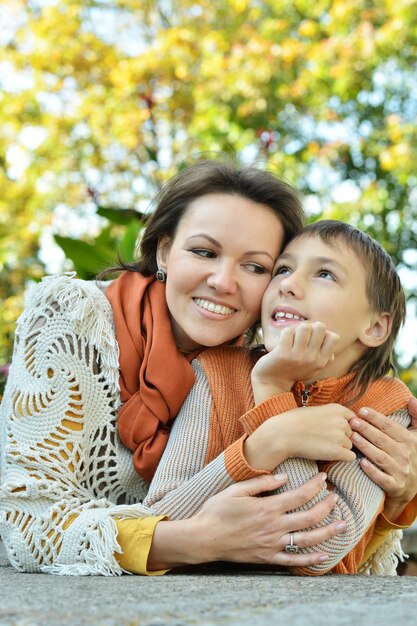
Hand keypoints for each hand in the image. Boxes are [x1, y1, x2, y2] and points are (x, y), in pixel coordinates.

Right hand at [189, 473, 345, 566]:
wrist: (203, 538)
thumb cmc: (217, 511)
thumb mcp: (236, 490)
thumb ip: (261, 483)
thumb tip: (283, 477)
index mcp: (267, 507)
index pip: (300, 495)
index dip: (315, 485)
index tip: (324, 477)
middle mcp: (274, 526)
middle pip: (309, 517)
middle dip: (327, 506)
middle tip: (336, 498)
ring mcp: (272, 544)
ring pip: (307, 539)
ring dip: (327, 532)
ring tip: (342, 525)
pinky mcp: (267, 557)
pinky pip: (293, 560)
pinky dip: (309, 559)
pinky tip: (323, 555)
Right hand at [244, 404, 355, 469]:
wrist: (283, 433)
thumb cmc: (294, 421)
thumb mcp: (316, 410)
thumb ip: (331, 415)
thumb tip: (341, 422)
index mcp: (337, 408)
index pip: (353, 419)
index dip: (345, 426)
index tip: (334, 430)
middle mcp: (342, 421)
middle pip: (352, 433)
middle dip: (343, 437)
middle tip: (325, 439)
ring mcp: (341, 436)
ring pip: (350, 446)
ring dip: (341, 448)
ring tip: (323, 447)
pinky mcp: (337, 451)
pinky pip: (350, 457)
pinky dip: (341, 458)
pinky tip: (328, 455)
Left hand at [251, 322, 339, 402]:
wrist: (272, 383)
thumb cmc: (293, 371)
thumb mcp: (312, 369)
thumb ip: (324, 358)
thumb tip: (333, 348)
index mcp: (321, 361)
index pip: (334, 337)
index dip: (324, 333)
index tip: (314, 338)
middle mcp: (311, 359)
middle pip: (320, 327)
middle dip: (310, 327)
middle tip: (301, 335)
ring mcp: (297, 356)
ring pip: (304, 327)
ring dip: (296, 329)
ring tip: (292, 337)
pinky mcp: (283, 353)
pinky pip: (287, 331)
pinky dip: (284, 333)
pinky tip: (282, 341)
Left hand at [350, 398, 416, 520]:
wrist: (414, 484)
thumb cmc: (410, 453)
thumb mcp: (416, 435)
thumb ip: (416, 416)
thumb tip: (412, 399)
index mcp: (408, 440)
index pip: (390, 426)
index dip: (375, 417)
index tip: (361, 410)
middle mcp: (405, 454)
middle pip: (383, 440)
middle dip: (366, 429)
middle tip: (352, 422)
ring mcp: (401, 471)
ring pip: (381, 457)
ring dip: (366, 447)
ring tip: (352, 437)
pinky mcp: (395, 485)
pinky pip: (382, 478)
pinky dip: (372, 471)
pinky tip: (361, 462)